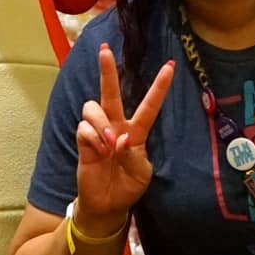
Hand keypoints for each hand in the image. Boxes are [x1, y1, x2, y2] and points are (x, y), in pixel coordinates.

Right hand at [74, 45, 172, 233]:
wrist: (108, 205)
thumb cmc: (128, 185)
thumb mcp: (142, 172)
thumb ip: (134, 154)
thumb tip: (119, 138)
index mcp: (137, 131)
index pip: (150, 105)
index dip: (160, 86)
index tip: (171, 66)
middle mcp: (116, 126)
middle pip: (110, 93)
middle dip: (107, 70)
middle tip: (104, 49)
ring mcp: (98, 133)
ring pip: (93, 108)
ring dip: (101, 122)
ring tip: (108, 143)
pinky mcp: (83, 142)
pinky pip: (84, 128)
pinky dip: (92, 138)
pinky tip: (99, 151)